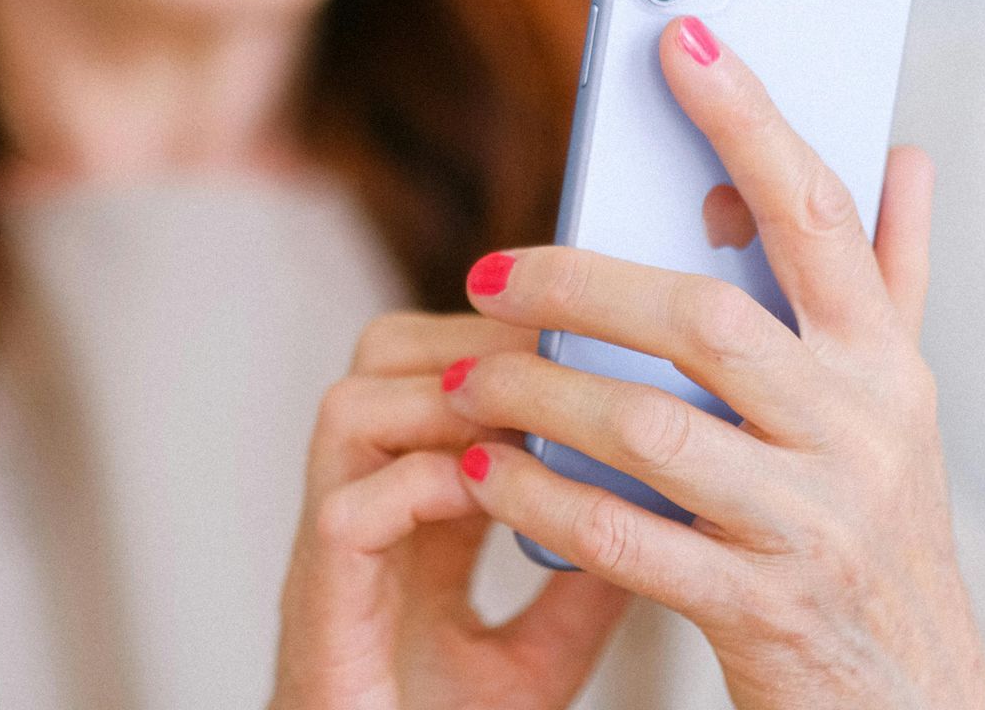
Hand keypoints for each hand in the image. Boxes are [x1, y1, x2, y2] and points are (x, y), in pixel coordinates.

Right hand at [269, 311, 634, 709]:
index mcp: (409, 504)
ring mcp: (335, 544)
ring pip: (350, 409)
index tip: (582, 333)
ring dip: (440, 397)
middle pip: (381, 357)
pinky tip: (484, 491)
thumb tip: (662, 508)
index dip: (500, 338)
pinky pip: (350, 511)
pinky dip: (419, 487)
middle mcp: (364, 502)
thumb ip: (583, 577)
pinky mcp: (322, 598)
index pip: (437, 371)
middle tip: (552, 354)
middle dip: (468, 338)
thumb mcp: (540, 651)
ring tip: (521, 416)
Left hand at [440, 15, 984, 709]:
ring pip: (653, 428)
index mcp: (882, 360)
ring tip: (466, 374)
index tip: (675, 30)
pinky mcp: (759, 608)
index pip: (814, 211)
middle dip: (581, 284)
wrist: (905, 698)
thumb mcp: (894, 397)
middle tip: (486, 271)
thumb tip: (903, 149)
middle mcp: (860, 430)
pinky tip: (484, 471)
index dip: (746, 116)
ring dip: (540, 392)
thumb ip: (888, 275)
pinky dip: (545, 499)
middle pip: (706, 317)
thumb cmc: (871, 518)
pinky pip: (628, 540)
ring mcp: (812, 522)